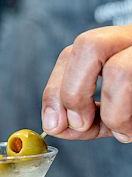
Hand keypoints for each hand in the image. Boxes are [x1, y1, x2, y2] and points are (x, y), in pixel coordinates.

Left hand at [42, 25, 131, 142]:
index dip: (54, 90)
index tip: (53, 124)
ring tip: (123, 132)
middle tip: (82, 125)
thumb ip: (83, 118)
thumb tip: (56, 127)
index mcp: (115, 45)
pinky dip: (131, 120)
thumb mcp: (111, 111)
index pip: (71, 54)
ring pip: (120, 70)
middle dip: (74, 93)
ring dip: (113, 113)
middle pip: (89, 46)